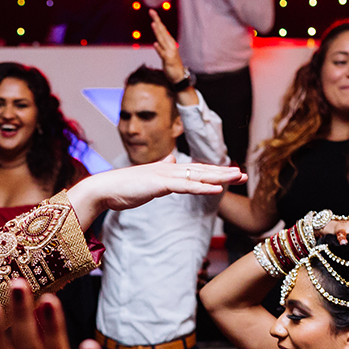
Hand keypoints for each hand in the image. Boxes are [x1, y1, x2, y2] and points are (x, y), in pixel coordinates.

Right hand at [65, 161, 242, 223]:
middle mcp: (169, 169)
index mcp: (167, 170)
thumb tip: (170, 160)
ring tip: (238, 177)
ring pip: (198, 175)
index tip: (231, 174)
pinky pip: (186, 186)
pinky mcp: (160, 184)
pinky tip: (217, 188)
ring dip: (220, 176)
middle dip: (224, 172)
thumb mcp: (147, 179)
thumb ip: (161, 171)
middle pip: (202, 170)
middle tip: (244, 175)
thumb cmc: (123, 187)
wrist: (104, 189)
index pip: (195, 170)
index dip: (214, 172)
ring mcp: (165, 175)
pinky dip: (203, 186)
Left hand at [148, 10, 185, 82]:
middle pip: (162, 31)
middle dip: (157, 21)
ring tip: (153, 24)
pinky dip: (159, 48)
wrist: (179, 77)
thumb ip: (162, 46)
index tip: (152, 11)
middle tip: (151, 11)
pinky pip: (162, 54)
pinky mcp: (168, 60)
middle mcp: (170, 45)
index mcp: (169, 42)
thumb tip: (157, 41)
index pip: (162, 29)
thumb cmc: (172, 65)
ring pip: (162, 40)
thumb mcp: (166, 53)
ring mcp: (170, 52)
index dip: (157, 20)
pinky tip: (155, 44)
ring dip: (158, 32)